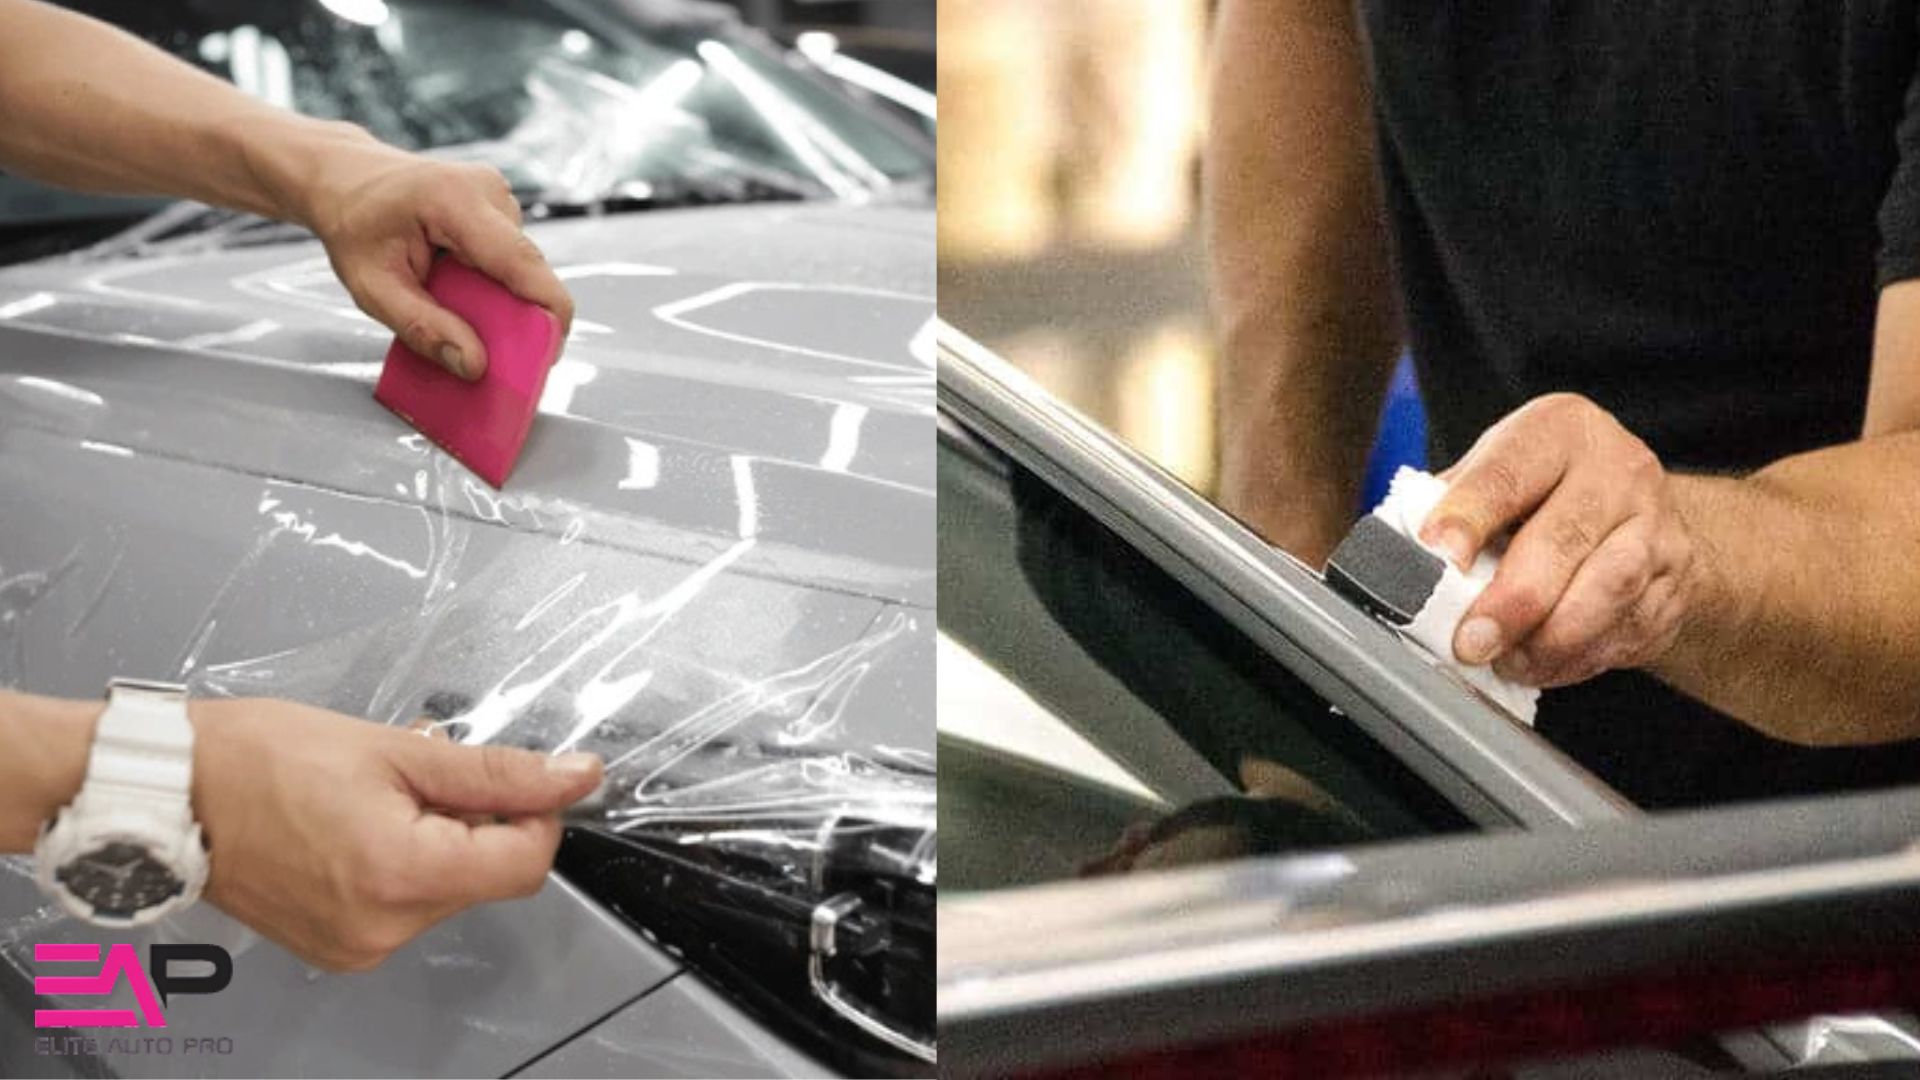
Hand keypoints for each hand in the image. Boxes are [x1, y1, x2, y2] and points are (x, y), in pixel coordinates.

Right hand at [188, 698, 601, 971]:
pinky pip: (404, 906)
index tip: (516, 777)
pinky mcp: (336, 947)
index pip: (527, 863)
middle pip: (486, 876)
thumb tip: (576, 777)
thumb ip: (498, 772)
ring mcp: (357, 945)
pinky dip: (400, 863)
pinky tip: (358, 825)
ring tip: (376, 796)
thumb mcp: (398, 749)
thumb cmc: (262, 758)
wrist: (169, 793)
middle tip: (418, 774)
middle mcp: (384, 927)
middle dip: (474, 821)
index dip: (536, 813)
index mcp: (402, 875)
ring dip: (436, 839)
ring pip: (446, 889)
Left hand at [295, 128, 574, 379]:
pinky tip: (456, 281)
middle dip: (512, 314)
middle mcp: (488, 190)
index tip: (550, 352)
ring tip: (450, 298)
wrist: (344, 177)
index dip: (548, 310)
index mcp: (455, 200)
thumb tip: (474, 365)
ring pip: (520, 267)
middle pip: (526, 269)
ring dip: (497, 296)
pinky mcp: (500, 204)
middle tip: (475, 343)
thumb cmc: (353, 224)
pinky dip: (491, 281)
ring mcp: (498, 194)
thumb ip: (423, 328)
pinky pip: (511, 257)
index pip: (522, 261)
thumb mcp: (373, 287)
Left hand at [1418, 393, 1700, 687]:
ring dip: (1551, 639)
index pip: (1507, 473)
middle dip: (1512, 601)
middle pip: (1563, 539)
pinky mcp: (1681, 578)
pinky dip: (1581, 657)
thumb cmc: (1545, 494)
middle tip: (1470, 641)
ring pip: (1610, 588)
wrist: (1639, 513)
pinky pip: (1630, 628)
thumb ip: (1452, 509)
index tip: (1436, 555)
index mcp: (1558, 431)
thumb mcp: (1498, 475)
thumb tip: (1400, 561)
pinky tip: (1545, 665)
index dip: (1468, 516)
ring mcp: (1657, 524)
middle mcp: (1617, 469)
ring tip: (1508, 661)